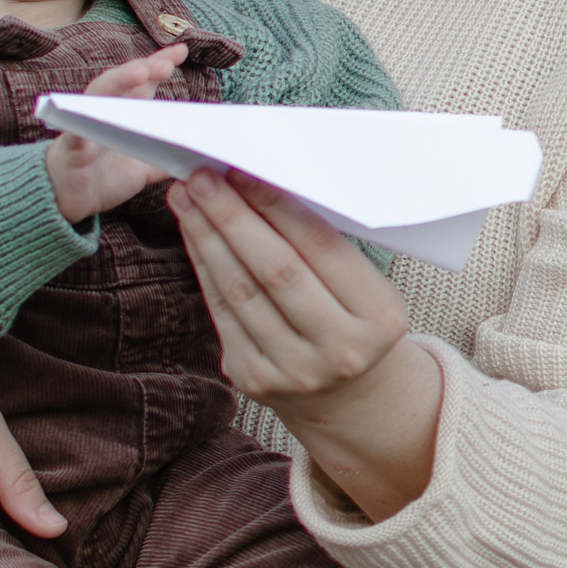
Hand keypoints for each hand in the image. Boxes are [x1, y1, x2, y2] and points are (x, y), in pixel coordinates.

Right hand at [45, 43, 186, 221]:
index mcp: (126, 111)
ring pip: (100, 95)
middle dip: (146, 68)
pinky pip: (76, 131)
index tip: (181, 50)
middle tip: (167, 63)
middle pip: (125, 82)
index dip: (160, 63)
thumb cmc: (106, 176)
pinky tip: (96, 115)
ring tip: (141, 72)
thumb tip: (202, 157)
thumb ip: (168, 160)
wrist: (68, 198)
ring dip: (120, 81)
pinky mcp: (71, 145)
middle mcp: (105, 110)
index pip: (144, 82)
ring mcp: (85, 124)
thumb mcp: (144, 168)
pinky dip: (84, 122)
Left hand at [170, 169, 442, 521]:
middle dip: (233, 217)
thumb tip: (262, 185)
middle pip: (275, 270)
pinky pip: (221, 312)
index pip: (321, 248)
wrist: (348, 396)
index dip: (277, 206)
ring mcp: (293, 370)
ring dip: (207, 237)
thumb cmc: (355, 321)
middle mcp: (339, 349)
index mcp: (379, 316)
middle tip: (203, 177)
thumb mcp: (365, 287)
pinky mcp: (252, 378)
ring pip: (240, 290)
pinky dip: (205, 267)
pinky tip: (194, 235)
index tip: (244, 171)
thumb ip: (325, 247)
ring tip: (187, 198)